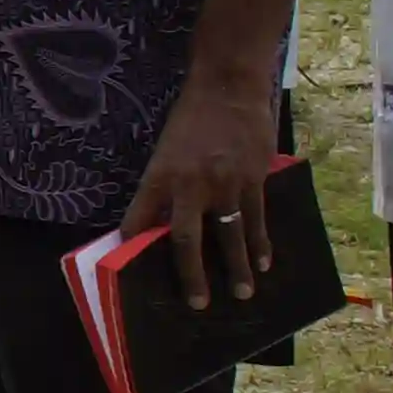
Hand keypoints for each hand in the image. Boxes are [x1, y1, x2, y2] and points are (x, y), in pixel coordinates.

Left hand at [118, 76, 277, 313]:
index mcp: (159, 176)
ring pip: (229, 236)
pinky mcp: (253, 179)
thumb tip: (159, 222)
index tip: (128, 269)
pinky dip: (261, 243)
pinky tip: (264, 262)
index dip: (132, 245)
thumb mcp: (165, 150)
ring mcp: (225, 183)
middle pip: (187, 240)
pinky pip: (257, 218)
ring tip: (242, 293)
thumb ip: (164, 187)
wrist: (228, 88)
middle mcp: (190, 185)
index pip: (139, 220)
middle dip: (191, 276)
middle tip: (198, 304)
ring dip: (236, 268)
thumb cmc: (191, 120)